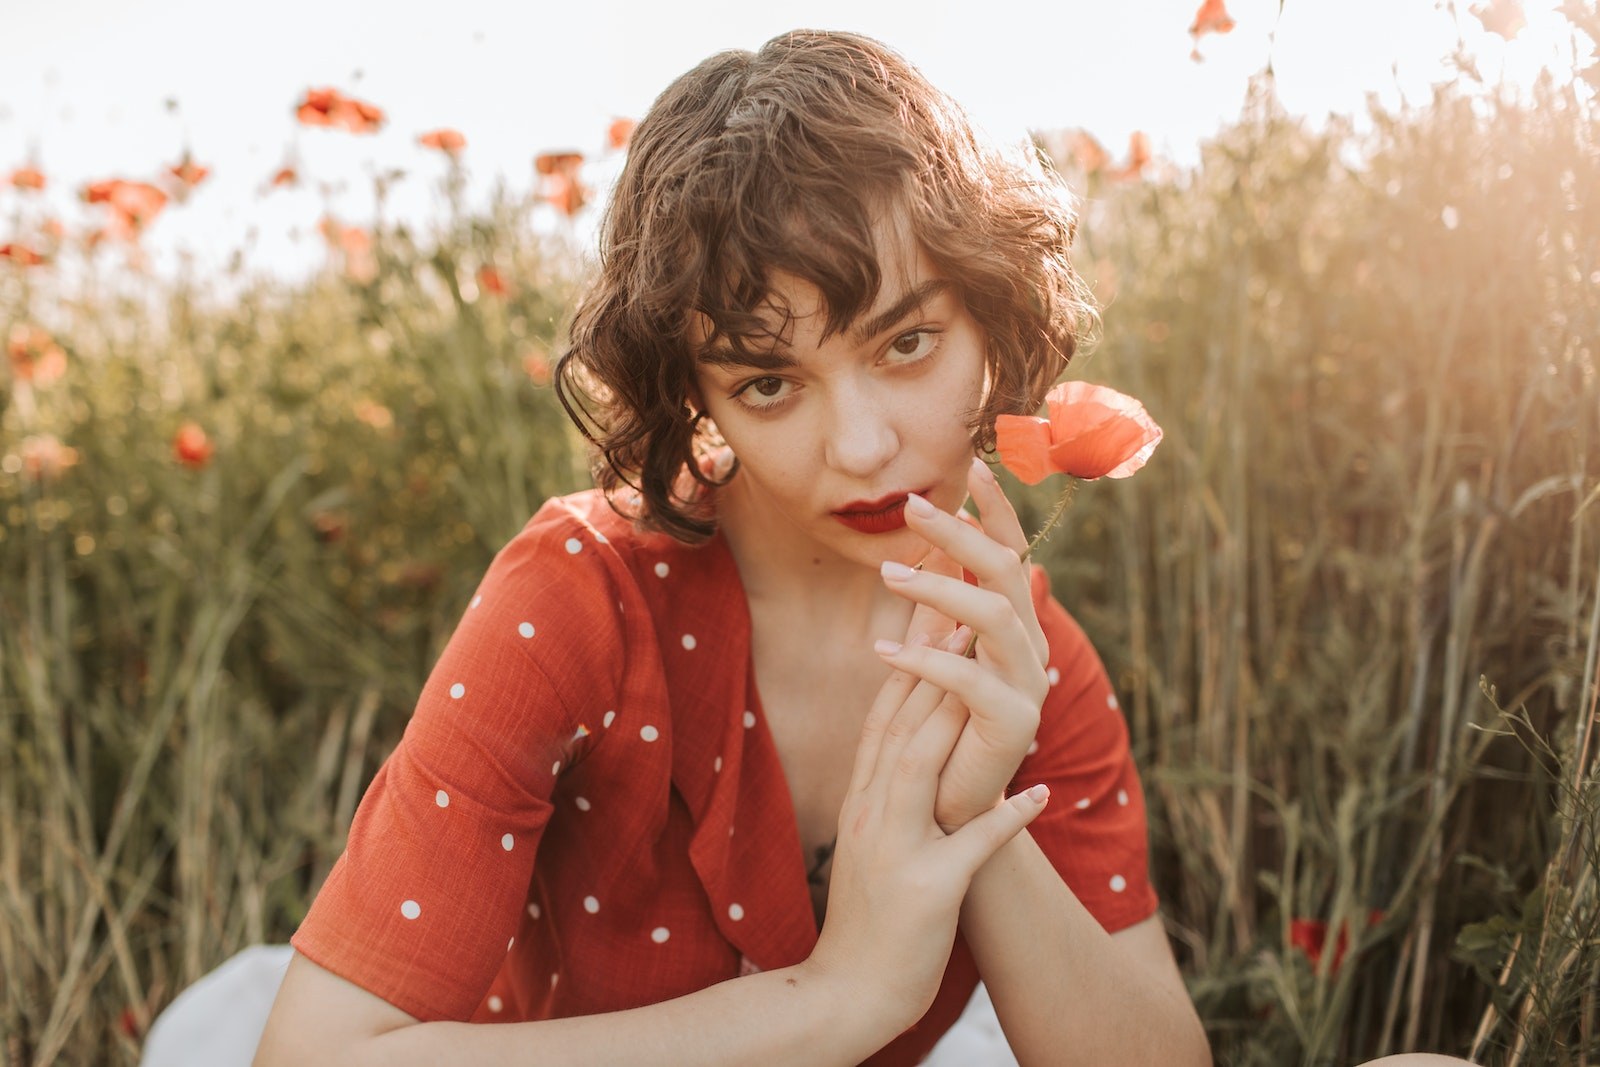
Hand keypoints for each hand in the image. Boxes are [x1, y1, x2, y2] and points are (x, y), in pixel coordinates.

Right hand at [807, 646, 1049, 1032]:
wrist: (847, 990)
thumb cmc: (869, 914)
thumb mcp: (871, 839)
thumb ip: (888, 789)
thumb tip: (912, 740)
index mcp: (863, 798)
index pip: (885, 716)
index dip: (908, 659)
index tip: (933, 610)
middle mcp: (872, 813)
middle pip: (902, 724)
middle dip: (930, 662)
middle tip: (957, 608)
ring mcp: (896, 849)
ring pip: (921, 766)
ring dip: (952, 715)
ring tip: (983, 671)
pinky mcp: (928, 890)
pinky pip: (971, 848)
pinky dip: (1004, 818)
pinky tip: (1035, 791)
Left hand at [874, 457, 1049, 830]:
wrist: (951, 812)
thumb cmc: (939, 734)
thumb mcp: (938, 661)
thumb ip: (940, 611)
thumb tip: (931, 546)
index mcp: (1015, 631)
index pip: (1014, 556)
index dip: (997, 511)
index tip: (972, 467)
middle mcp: (1030, 650)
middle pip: (1008, 572)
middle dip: (962, 534)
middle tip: (911, 506)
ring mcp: (1029, 686)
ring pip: (995, 616)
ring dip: (939, 589)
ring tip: (885, 576)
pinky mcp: (1016, 723)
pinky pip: (970, 680)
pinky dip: (926, 662)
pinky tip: (883, 652)